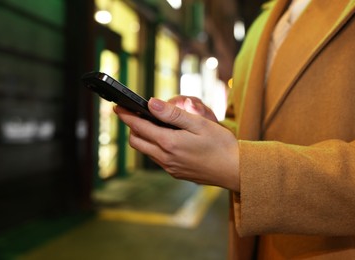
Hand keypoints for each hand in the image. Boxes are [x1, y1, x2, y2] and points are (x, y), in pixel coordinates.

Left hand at [113, 98, 239, 191]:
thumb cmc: (221, 145)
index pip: (140, 127)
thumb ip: (173, 114)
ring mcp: (170, 168)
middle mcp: (166, 158)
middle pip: (137, 142)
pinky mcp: (177, 173)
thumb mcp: (199, 124)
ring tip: (151, 125)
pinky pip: (158, 159)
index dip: (127, 116)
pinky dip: (154, 147)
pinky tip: (167, 140)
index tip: (118, 107)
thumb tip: (151, 103)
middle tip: (135, 115)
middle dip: (132, 127)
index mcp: (170, 143)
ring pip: (146, 151)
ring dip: (143, 138)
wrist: (236, 170)